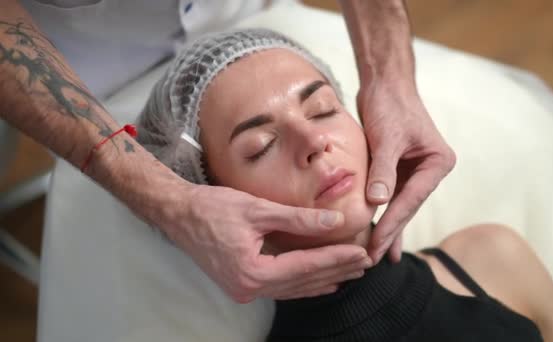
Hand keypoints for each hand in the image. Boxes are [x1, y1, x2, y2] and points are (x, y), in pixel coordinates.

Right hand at [161, 184, 371, 302]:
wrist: (179, 214)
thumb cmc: (212, 208)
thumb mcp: (258, 210)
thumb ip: (298, 219)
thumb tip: (334, 222)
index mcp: (251, 272)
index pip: (305, 267)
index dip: (335, 259)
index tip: (361, 252)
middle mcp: (248, 288)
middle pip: (302, 282)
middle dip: (336, 271)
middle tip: (365, 262)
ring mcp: (244, 289)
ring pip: (294, 288)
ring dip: (323, 279)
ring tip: (351, 272)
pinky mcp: (242, 283)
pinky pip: (281, 287)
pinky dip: (304, 283)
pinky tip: (321, 281)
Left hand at [358, 79, 455, 263]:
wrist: (384, 82)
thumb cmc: (390, 104)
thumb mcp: (387, 137)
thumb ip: (384, 170)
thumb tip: (378, 202)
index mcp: (437, 162)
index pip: (412, 199)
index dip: (392, 223)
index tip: (375, 244)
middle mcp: (429, 169)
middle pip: (407, 206)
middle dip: (389, 231)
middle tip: (372, 258)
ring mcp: (414, 170)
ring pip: (399, 205)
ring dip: (387, 228)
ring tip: (378, 256)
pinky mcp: (398, 168)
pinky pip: (390, 196)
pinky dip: (382, 212)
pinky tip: (380, 233)